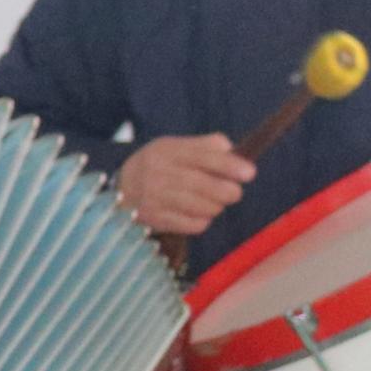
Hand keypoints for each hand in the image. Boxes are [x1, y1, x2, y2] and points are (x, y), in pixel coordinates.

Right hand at [116, 134, 252, 239]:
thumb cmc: (157, 167)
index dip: (230, 166)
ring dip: (215, 206)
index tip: (250, 173)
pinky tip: (196, 213)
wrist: (120, 191)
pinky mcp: (156, 219)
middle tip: (233, 192)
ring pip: (203, 207)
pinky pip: (193, 225)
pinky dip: (202, 221)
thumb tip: (232, 151)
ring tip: (210, 201)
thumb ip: (205, 145)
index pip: (203, 158)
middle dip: (229, 191)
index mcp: (167, 151)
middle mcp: (159, 174)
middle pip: (206, 186)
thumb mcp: (174, 147)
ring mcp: (156, 199)